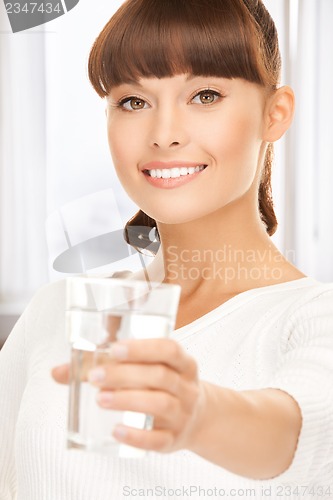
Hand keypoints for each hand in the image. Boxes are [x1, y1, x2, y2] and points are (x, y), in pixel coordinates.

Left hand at [52, 338, 206, 452]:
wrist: (198, 418)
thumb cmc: (162, 385)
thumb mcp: (148, 369)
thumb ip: (104, 366)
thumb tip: (58, 372)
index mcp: (182, 363)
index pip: (168, 349)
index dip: (143, 348)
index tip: (114, 349)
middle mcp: (186, 387)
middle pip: (160, 377)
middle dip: (125, 375)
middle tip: (95, 377)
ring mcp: (183, 414)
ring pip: (160, 405)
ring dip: (128, 400)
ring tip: (100, 399)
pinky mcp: (174, 440)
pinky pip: (158, 440)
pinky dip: (137, 436)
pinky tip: (116, 430)